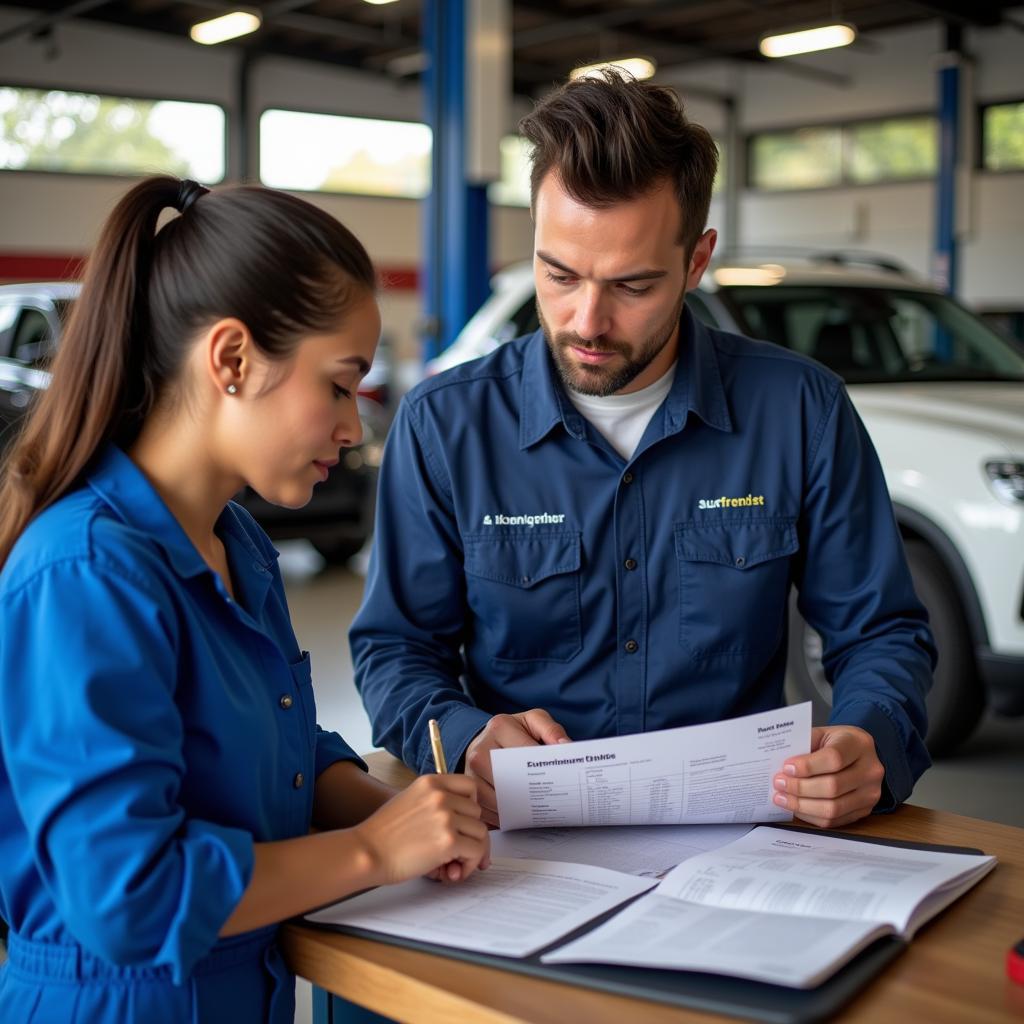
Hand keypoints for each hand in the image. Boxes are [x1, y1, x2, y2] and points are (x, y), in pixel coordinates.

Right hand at [352, 773, 489, 885]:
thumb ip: (436, 805)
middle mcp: (440, 795)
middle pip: (477, 813)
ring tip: (453, 866)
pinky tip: (453, 872)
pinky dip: (469, 865)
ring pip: (480, 833)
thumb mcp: (409, 802)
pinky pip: (475, 851)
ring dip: (471, 853)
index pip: (470, 786)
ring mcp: (446, 817)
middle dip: (471, 835)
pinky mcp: (448, 840)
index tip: (467, 823)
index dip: (472, 807)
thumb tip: (464, 827)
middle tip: (459, 853)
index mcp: (430, 782)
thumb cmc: (383, 834)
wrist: (367, 852)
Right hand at [464, 710, 570, 826]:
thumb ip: (551, 729)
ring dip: (516, 810)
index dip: (544, 768)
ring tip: (535, 812)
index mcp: (499, 727)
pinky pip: (485, 810)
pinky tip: (518, 816)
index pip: (525, 753)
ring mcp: (469, 772)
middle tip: (549, 802)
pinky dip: (502, 817)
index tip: (560, 779)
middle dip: (530, 794)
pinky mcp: (468, 790)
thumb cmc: (513, 732)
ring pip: (495, 800)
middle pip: (508, 781)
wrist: (485, 738)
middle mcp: (479, 750)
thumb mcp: (533, 721)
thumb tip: (566, 746)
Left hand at [772, 725, 884, 827]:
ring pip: (833, 808)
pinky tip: (795, 807)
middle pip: (832, 786)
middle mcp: (870, 770)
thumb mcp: (822, 733)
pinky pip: (834, 820)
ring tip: (781, 798)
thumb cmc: (836, 742)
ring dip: (802, 805)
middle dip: (800, 788)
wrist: (860, 754)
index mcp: (859, 744)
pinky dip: (810, 816)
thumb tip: (781, 765)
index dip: (807, 766)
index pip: (834, 758)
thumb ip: (804, 745)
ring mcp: (870, 794)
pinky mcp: (864, 811)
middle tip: (779, 783)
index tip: (786, 768)